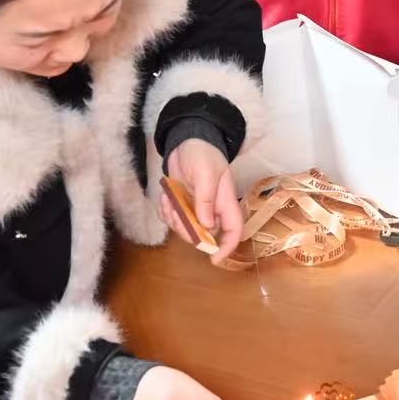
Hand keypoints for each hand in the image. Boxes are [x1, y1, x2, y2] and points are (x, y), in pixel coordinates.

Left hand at [161, 138, 243, 265]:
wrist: (186, 140)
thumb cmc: (202, 154)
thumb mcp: (206, 174)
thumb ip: (206, 200)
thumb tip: (207, 226)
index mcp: (225, 202)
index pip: (233, 230)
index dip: (227, 247)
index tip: (215, 259)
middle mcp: (212, 209)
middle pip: (205, 235)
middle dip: (188, 231)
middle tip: (176, 214)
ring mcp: (196, 207)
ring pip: (186, 228)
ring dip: (174, 220)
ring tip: (168, 201)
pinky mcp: (181, 203)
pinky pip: (172, 218)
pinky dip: (165, 212)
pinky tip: (165, 198)